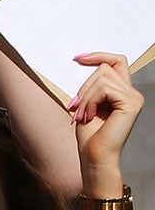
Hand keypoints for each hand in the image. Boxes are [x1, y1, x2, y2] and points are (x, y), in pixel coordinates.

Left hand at [67, 52, 141, 174]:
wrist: (94, 154)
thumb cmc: (89, 133)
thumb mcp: (87, 102)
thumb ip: (92, 84)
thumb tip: (83, 59)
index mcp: (122, 91)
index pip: (116, 61)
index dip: (98, 55)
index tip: (77, 58)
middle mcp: (132, 92)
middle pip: (103, 68)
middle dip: (84, 87)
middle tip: (75, 109)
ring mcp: (134, 97)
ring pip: (102, 78)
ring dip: (85, 97)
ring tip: (82, 115)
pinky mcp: (131, 103)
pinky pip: (104, 88)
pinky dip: (91, 101)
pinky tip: (89, 116)